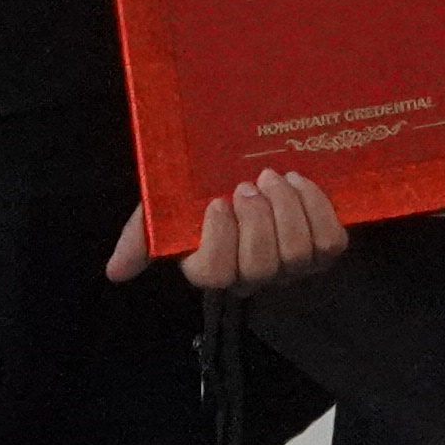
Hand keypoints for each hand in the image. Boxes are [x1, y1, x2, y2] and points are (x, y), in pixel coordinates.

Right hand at [108, 169, 349, 293]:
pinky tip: (300, 181)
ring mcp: (291, 267)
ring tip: (275, 178)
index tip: (217, 201)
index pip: (214, 274)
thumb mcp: (167, 207)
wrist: (256, 168)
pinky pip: (329, 241)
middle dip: (257, 220)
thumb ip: (142, 235)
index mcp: (211, 267)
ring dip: (287, 209)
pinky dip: (317, 207)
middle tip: (249, 184)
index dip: (220, 239)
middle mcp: (252, 276)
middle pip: (260, 267)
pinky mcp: (323, 250)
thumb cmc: (205, 191)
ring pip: (297, 254)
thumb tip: (115, 273)